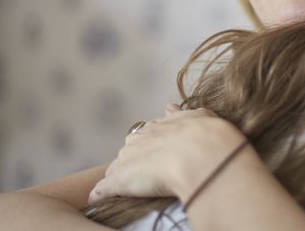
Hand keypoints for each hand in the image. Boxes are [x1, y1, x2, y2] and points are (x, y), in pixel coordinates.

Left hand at [87, 104, 247, 204]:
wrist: (202, 155)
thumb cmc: (207, 136)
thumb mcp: (199, 116)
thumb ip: (181, 113)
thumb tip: (169, 106)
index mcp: (157, 127)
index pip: (146, 136)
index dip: (151, 146)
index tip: (157, 155)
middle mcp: (138, 140)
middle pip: (128, 151)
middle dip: (134, 161)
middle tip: (146, 175)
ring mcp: (127, 160)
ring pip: (116, 169)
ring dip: (119, 177)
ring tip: (125, 190)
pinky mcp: (120, 181)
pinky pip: (104, 188)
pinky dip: (101, 193)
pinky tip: (97, 199)